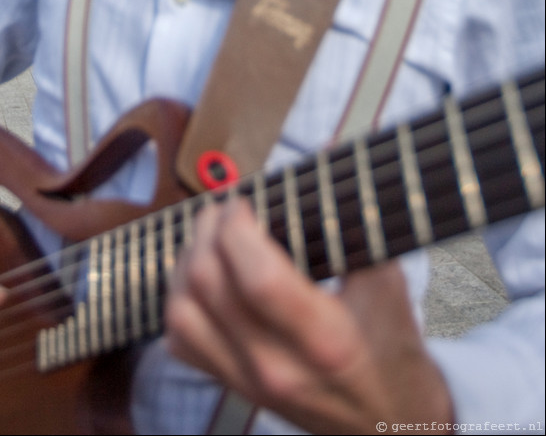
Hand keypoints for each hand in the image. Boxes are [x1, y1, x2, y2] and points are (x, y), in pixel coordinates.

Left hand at [165, 199, 452, 434]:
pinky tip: (202, 277)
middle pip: (209, 286)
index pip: (258, 278)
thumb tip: (319, 162)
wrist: (390, 423)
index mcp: (325, 340)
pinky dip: (180, 300)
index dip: (238, 227)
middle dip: (208, 230)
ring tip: (209, 236)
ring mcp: (248, 381)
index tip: (245, 201)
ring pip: (182, 311)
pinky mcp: (232, 386)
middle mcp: (277, 366)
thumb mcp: (388, 283)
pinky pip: (179, 339)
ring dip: (187, 261)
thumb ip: (353, 225)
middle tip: (225, 208)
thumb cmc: (392, 348)